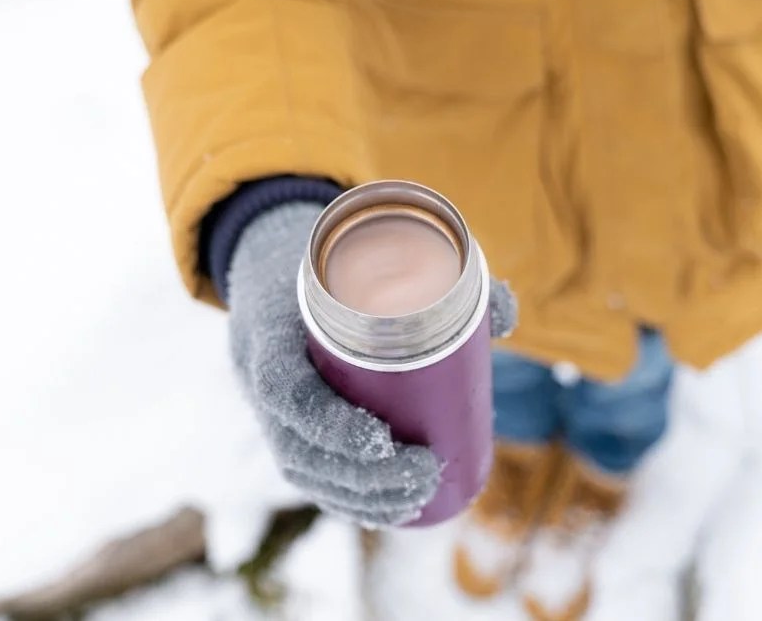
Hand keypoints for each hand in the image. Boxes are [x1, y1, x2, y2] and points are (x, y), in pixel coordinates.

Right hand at [227, 202, 516, 525]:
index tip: (384, 439)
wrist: (268, 255)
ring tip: (418, 499)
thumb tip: (505, 311)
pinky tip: (385, 511)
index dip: (331, 427)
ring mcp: (263, 402)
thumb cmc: (332, 257)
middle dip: (364, 475)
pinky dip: (342, 497)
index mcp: (270, 327)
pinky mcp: (278, 421)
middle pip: (299, 448)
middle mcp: (256, 373)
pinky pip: (303, 472)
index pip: (286, 393)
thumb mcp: (367, 250)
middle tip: (427, 471)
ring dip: (358, 497)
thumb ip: (442, 276)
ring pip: (301, 469)